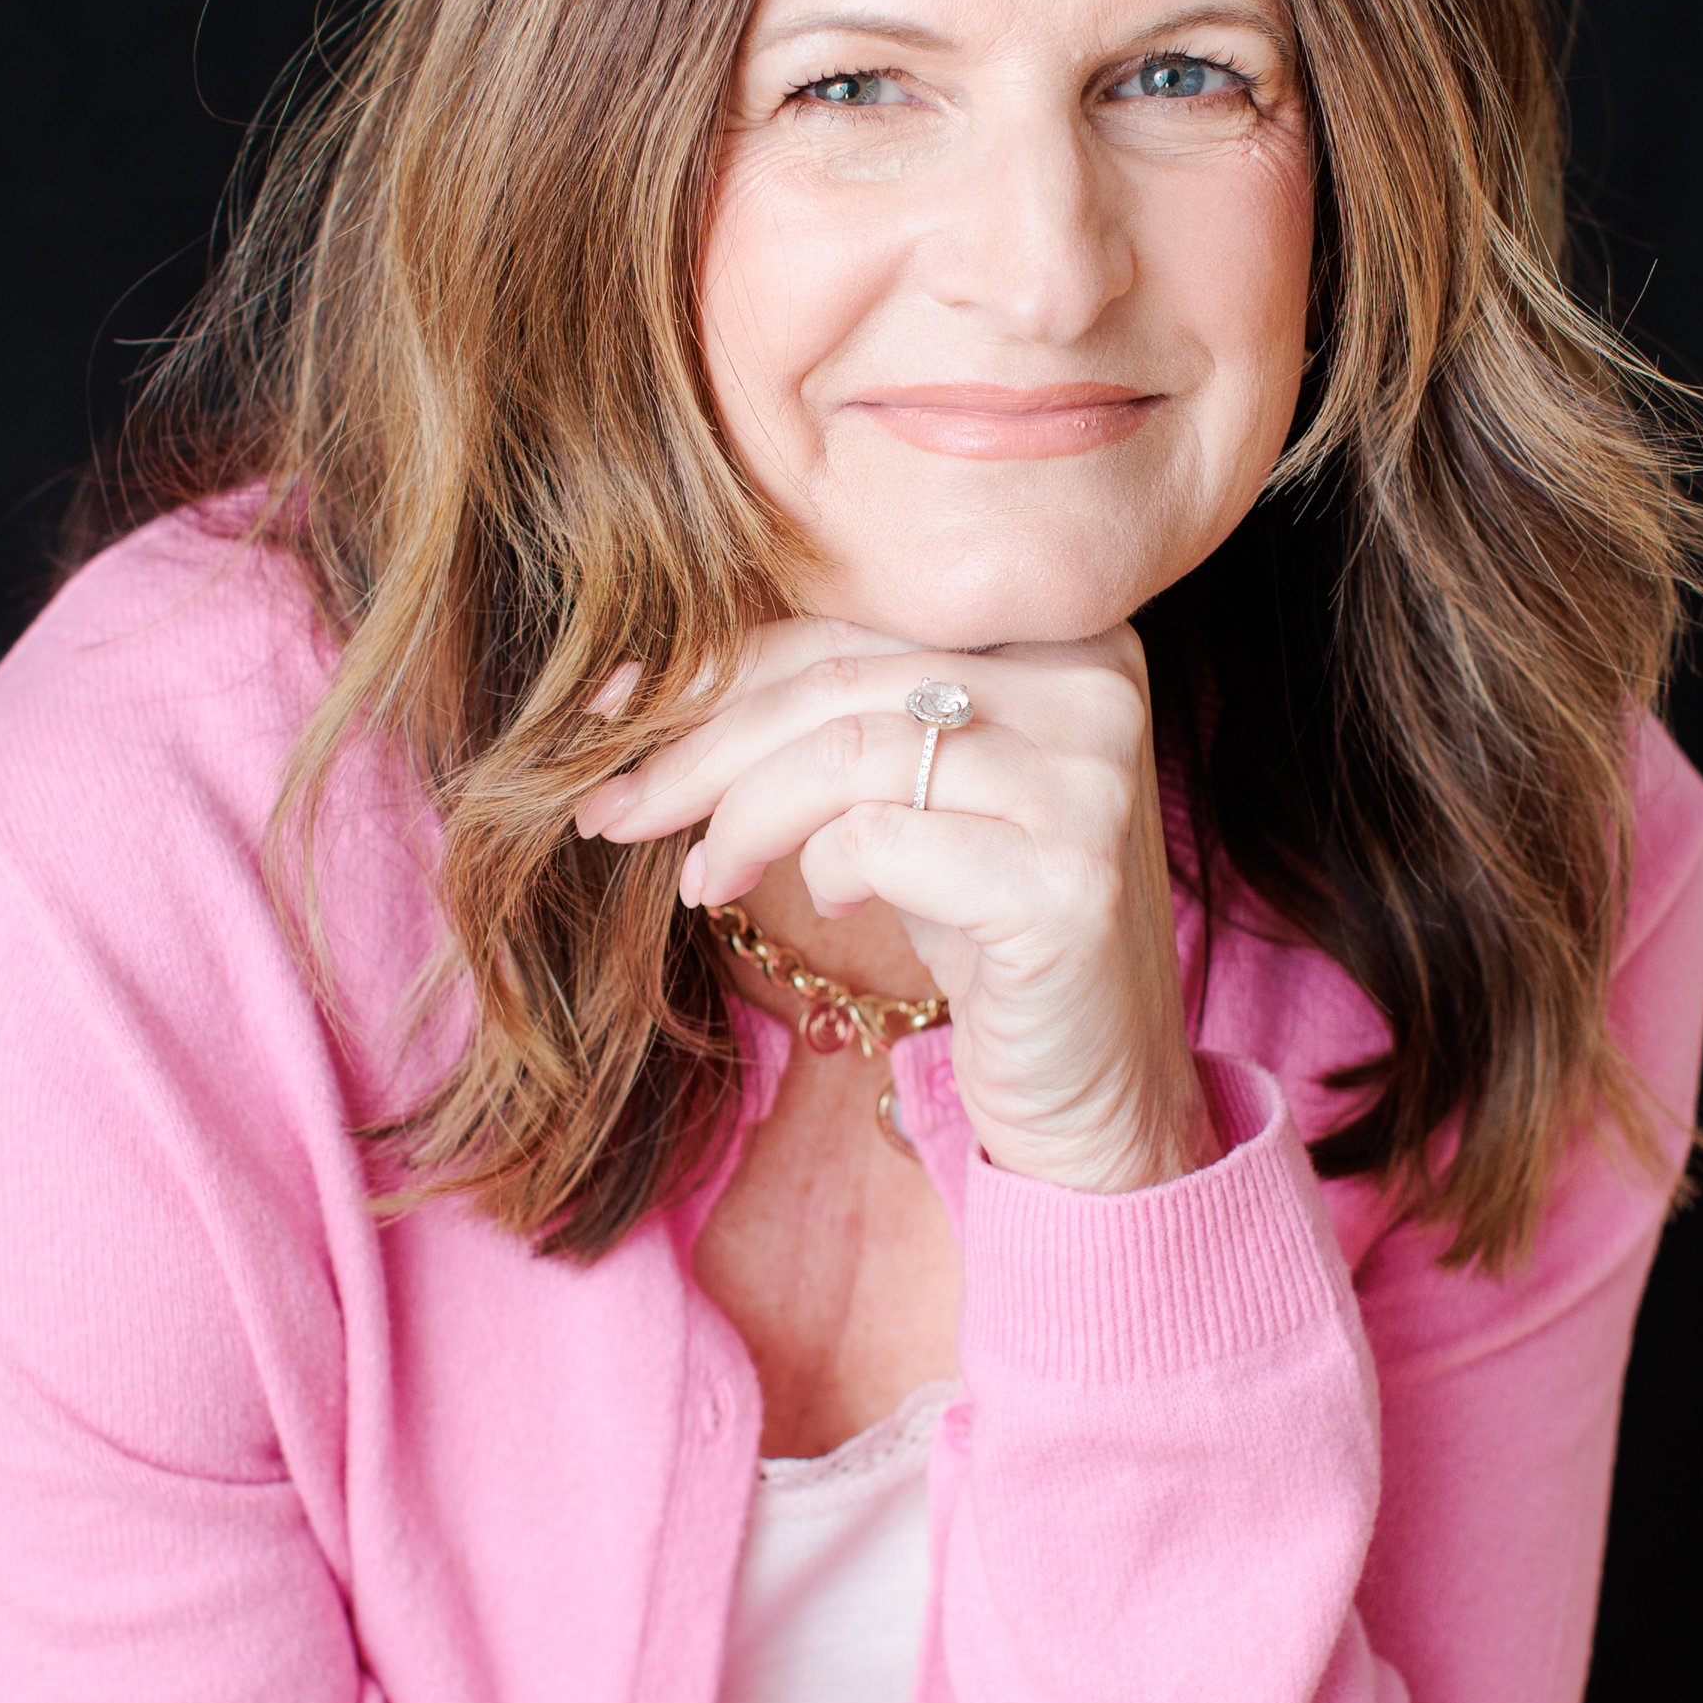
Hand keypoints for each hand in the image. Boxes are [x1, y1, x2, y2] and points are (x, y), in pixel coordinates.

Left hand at [574, 617, 1218, 1194]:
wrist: (1096, 1084)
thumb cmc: (988, 924)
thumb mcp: (916, 791)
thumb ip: (833, 711)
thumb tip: (634, 685)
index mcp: (1063, 629)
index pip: (851, 617)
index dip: (714, 664)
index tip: (606, 714)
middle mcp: (1094, 684)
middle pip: (839, 680)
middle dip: (701, 748)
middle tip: (614, 810)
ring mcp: (1089, 781)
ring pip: (846, 752)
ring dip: (741, 819)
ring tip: (707, 878)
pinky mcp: (1065, 881)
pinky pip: (880, 841)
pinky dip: (824, 873)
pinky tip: (834, 910)